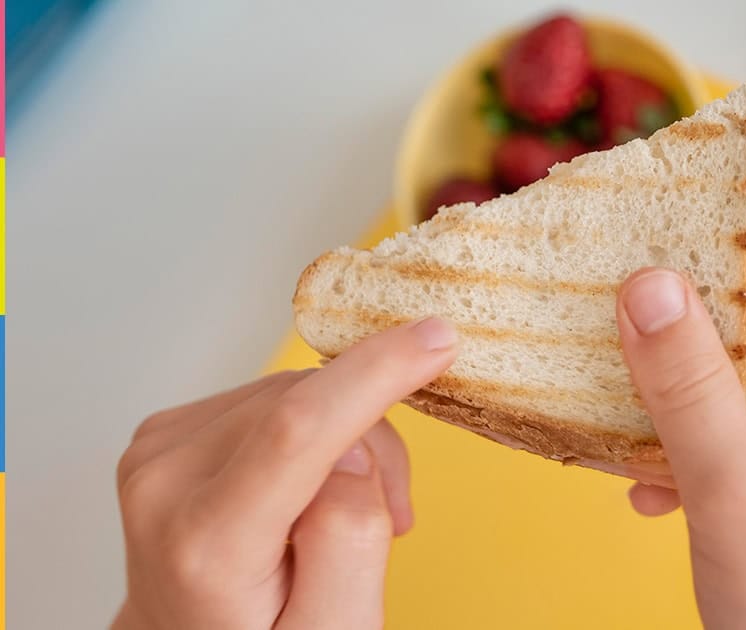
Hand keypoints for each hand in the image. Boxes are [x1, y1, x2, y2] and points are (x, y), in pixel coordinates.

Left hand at [112, 318, 457, 629]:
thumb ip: (352, 541)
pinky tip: (308, 485)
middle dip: (371, 441)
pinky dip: (312, 430)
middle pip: (308, 407)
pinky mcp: (168, 429)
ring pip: (295, 392)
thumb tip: (354, 445)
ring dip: (344, 437)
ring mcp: (157, 452)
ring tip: (342, 515)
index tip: (437, 339)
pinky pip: (272, 397)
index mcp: (206, 545)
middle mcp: (163, 486)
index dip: (372, 373)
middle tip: (391, 515)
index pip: (296, 430)